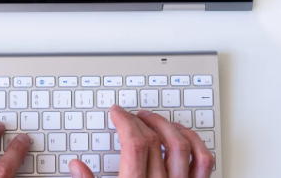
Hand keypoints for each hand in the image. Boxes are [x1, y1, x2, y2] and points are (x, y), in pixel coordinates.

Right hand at [69, 105, 215, 177]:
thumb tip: (77, 167)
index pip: (134, 143)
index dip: (124, 121)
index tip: (116, 114)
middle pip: (154, 140)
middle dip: (139, 121)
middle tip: (128, 116)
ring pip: (181, 146)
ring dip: (167, 126)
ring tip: (153, 119)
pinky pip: (204, 162)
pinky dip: (195, 143)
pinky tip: (183, 136)